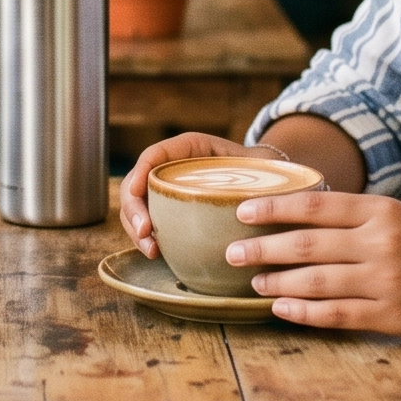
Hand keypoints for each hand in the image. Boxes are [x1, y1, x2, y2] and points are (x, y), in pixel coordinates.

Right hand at [119, 132, 282, 258]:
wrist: (266, 180)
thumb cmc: (260, 170)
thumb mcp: (257, 164)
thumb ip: (256, 173)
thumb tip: (256, 200)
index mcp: (188, 148)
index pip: (155, 155)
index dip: (140, 171)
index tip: (136, 191)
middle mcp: (171, 167)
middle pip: (137, 183)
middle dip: (134, 210)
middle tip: (145, 232)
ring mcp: (166, 190)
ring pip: (137, 206)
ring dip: (136, 228)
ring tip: (151, 250)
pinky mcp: (168, 211)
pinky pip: (148, 222)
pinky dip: (146, 238)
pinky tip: (155, 252)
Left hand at [229, 191, 400, 339]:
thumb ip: (354, 217)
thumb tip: (294, 215)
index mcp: (382, 211)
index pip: (315, 205)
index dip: (273, 208)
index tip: (241, 212)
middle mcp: (382, 243)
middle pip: (307, 244)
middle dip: (262, 248)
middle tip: (232, 252)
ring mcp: (387, 282)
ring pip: (316, 281)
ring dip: (277, 281)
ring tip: (252, 282)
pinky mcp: (393, 316)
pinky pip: (337, 315)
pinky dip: (304, 311)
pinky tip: (281, 308)